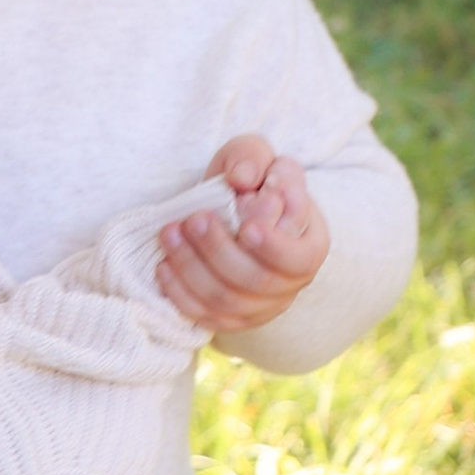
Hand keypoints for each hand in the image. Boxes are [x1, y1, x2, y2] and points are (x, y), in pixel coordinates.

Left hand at [156, 135, 328, 335]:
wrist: (230, 210)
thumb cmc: (248, 181)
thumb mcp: (255, 156)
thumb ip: (253, 159)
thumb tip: (242, 179)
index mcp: (309, 245)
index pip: (299, 258)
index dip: (274, 247)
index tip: (247, 226)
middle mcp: (290, 282)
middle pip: (257, 281)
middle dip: (219, 251)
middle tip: (194, 220)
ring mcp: (261, 306)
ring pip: (226, 300)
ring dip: (192, 268)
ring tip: (170, 233)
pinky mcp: (231, 318)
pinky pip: (204, 316)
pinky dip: (181, 293)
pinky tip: (164, 265)